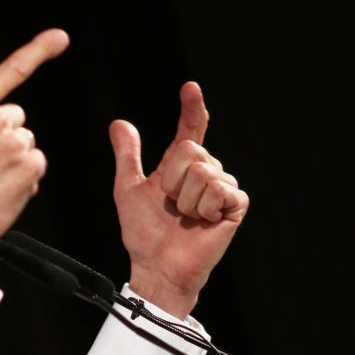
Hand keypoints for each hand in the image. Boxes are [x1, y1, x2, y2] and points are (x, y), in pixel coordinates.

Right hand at [0, 29, 69, 264]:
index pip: (10, 71)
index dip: (38, 50)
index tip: (59, 37)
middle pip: (17, 118)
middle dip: (6, 137)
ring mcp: (14, 143)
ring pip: (27, 144)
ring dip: (15, 160)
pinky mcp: (30, 166)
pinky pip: (36, 165)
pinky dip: (25, 178)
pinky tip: (2, 191)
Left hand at [111, 82, 248, 317]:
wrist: (157, 267)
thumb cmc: (145, 234)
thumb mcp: (128, 190)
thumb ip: (127, 156)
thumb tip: (119, 123)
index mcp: (182, 166)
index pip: (192, 129)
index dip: (192, 108)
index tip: (190, 88)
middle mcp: (206, 171)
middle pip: (191, 149)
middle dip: (172, 179)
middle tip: (171, 205)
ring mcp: (223, 188)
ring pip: (204, 170)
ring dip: (186, 199)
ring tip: (186, 217)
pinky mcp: (235, 205)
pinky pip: (219, 189)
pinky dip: (203, 207)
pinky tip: (202, 222)